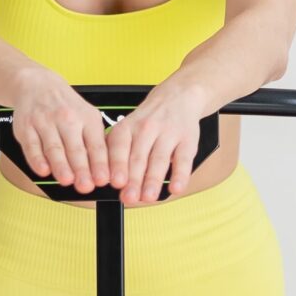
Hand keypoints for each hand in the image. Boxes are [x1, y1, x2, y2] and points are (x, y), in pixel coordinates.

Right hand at [9, 67, 113, 192]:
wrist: (38, 85)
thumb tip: (103, 172)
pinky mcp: (26, 127)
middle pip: (75, 148)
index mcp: (87, 118)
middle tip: (86, 186)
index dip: (99, 164)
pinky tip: (43, 170)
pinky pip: (32, 146)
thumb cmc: (66, 107)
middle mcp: (67, 118)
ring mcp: (45, 122)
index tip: (103, 180)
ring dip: (61, 166)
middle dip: (81, 169)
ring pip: (54, 148)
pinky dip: (37, 159)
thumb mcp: (88, 117)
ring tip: (67, 181)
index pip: (96, 145)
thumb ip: (94, 143)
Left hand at [106, 79, 205, 203]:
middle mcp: (146, 128)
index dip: (116, 165)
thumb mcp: (127, 129)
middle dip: (133, 180)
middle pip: (138, 157)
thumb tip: (107, 181)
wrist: (178, 96)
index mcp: (127, 127)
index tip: (115, 183)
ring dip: (153, 180)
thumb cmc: (149, 120)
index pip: (119, 147)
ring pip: (159, 159)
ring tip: (148, 197)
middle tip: (129, 198)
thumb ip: (117, 153)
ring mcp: (168, 133)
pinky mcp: (188, 140)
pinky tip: (176, 188)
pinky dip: (180, 175)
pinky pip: (184, 159)